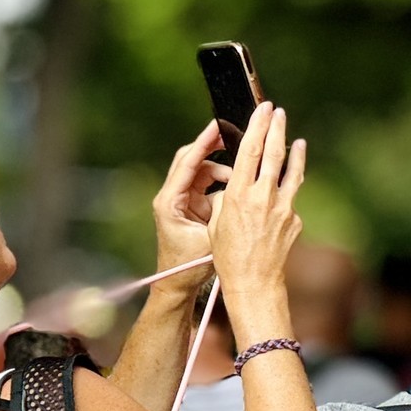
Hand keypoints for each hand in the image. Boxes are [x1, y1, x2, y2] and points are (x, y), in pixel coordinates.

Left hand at [151, 120, 229, 290]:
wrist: (177, 284)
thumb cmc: (190, 266)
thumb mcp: (209, 238)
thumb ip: (222, 212)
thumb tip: (238, 189)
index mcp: (170, 202)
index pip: (186, 164)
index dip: (203, 144)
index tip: (218, 127)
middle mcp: (171, 196)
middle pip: (190, 160)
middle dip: (211, 147)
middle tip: (233, 135)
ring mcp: (179, 199)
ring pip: (199, 170)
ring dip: (220, 167)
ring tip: (241, 171)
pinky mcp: (189, 204)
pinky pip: (205, 183)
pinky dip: (221, 180)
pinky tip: (237, 183)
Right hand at [208, 102, 305, 301]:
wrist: (254, 281)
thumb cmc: (228, 254)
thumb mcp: (218, 222)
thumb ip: (228, 197)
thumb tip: (239, 184)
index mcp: (239, 195)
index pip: (250, 151)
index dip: (257, 126)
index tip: (263, 109)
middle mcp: (263, 198)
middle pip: (273, 154)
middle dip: (275, 129)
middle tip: (278, 111)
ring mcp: (283, 208)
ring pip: (291, 172)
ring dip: (294, 153)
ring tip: (297, 139)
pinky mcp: (294, 219)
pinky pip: (291, 197)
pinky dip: (290, 186)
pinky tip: (291, 181)